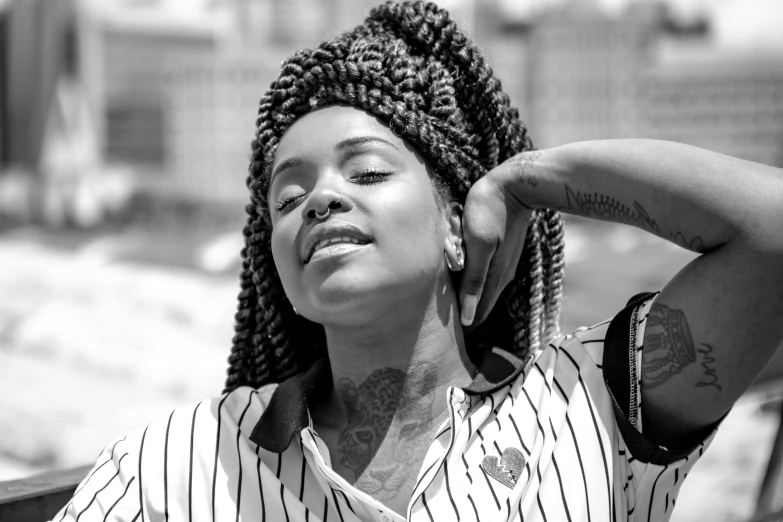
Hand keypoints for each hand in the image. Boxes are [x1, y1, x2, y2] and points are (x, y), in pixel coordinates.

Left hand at [459, 155, 536, 329]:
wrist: (517, 185)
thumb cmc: (491, 210)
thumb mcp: (479, 245)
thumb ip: (473, 280)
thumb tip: (466, 318)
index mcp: (494, 278)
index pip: (477, 314)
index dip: (464, 329)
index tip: (446, 344)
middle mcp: (501, 276)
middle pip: (481, 306)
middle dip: (466, 319)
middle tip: (445, 335)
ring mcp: (503, 264)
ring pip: (483, 291)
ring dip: (469, 303)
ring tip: (452, 314)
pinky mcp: (501, 252)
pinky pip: (485, 276)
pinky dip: (473, 286)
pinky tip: (464, 285)